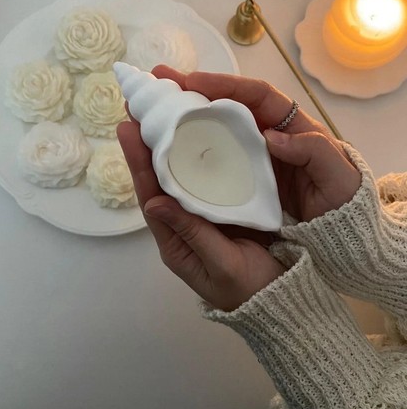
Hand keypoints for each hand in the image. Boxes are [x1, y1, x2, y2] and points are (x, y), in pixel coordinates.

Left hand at [117, 115, 285, 312]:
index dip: (138, 163)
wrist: (281, 299)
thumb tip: (155, 203)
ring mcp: (201, 216)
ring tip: (161, 113)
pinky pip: (204, 179)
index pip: (151, 196)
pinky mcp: (222, 209)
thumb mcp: (221, 265)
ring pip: (179, 176)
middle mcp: (182, 225)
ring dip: (169, 146)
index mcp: (175, 242)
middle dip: (146, 146)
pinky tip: (198, 133)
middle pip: (159, 181)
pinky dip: (197, 156)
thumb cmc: (250, 288)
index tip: (127, 129)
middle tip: (136, 109)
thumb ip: (192, 233)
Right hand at [151, 66, 360, 221]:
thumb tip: (270, 137)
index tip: (193, 82)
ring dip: (184, 116)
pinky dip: (191, 148)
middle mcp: (267, 134)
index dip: (225, 84)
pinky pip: (214, 157)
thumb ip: (312, 150)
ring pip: (216, 129)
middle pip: (227, 105)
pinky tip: (166, 147)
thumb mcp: (336, 175)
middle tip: (158, 81)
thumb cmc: (342, 200)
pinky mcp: (243, 176)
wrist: (340, 232)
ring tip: (151, 107)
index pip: (256, 95)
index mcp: (292, 125)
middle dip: (193, 91)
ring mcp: (253, 155)